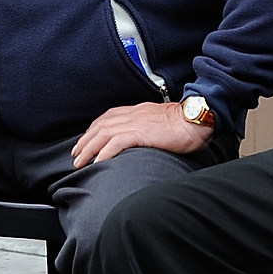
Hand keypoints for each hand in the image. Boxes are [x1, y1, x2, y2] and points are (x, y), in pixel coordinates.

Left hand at [72, 100, 213, 168]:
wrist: (197, 118)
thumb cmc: (185, 123)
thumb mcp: (161, 122)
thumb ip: (148, 128)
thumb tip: (143, 139)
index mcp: (137, 111)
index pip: (108, 118)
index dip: (93, 130)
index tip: (85, 141)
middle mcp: (133, 114)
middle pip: (100, 126)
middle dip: (85, 141)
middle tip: (75, 155)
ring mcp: (136, 122)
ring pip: (103, 134)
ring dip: (89, 148)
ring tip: (80, 162)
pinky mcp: (141, 132)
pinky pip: (117, 142)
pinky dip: (104, 152)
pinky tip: (98, 162)